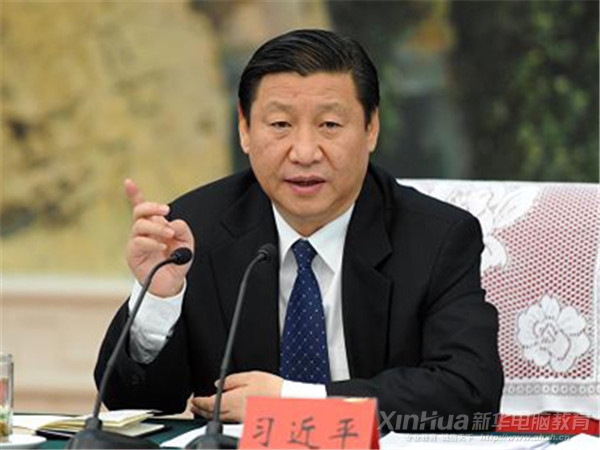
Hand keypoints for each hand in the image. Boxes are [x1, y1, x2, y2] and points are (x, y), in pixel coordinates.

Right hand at [125, 179, 193, 296]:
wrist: (170, 283)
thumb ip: (182, 230)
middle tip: (166, 211)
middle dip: (152, 207)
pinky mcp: (133, 253)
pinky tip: (162, 247)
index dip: (134, 194)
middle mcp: (143, 231)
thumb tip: (172, 223)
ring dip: (156, 227)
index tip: (128, 181)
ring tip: (169, 235)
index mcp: (155, 225)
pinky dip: (152, 242)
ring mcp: (136, 241)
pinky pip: (138, 242)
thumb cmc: (176, 261)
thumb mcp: (187, 243)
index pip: (141, 206)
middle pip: (139, 211)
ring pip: (139, 225)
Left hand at [189, 371, 282, 422]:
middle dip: (200, 410)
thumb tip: (217, 384)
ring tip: (204, 410)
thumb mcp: (249, 376)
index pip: (209, 404)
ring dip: (209, 415)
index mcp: (232, 400)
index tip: (194, 400)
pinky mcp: (247, 423)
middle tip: (194, 406)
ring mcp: (240, 420)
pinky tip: (222, 414)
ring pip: (220, 419)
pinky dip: (221, 418)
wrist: (287, 401)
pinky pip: (229, 421)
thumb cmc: (271, 388)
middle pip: (211, 414)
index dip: (199, 402)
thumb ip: (231, 380)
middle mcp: (234, 413)